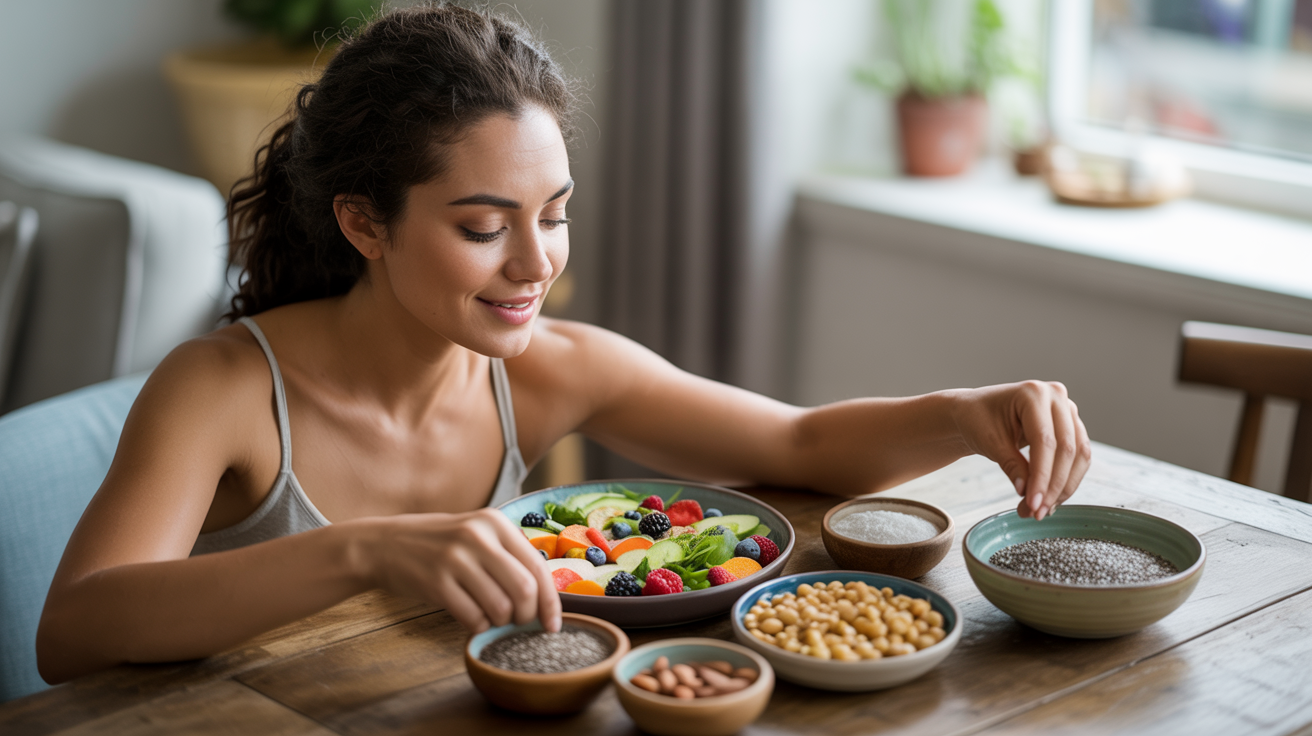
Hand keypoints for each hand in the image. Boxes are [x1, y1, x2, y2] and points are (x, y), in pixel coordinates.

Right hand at [357, 508, 561, 632]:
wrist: (383, 544)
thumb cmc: (438, 544)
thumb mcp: (476, 533)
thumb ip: (508, 555)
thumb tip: (543, 597)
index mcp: (495, 523)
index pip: (538, 567)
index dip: (550, 602)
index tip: (553, 624)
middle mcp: (478, 537)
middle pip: (524, 589)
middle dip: (527, 615)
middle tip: (518, 622)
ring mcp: (455, 559)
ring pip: (500, 606)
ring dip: (500, 622)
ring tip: (491, 617)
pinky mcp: (436, 582)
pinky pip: (473, 617)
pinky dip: (478, 625)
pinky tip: (471, 618)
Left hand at [950, 381, 1091, 519]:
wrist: (975, 412)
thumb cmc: (977, 419)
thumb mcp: (990, 442)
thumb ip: (1012, 465)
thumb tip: (1029, 493)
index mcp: (1033, 394)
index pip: (1045, 442)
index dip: (1042, 477)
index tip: (1033, 504)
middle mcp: (1056, 397)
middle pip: (1067, 449)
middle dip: (1053, 486)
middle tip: (1037, 513)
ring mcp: (1067, 409)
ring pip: (1079, 455)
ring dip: (1063, 487)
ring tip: (1041, 510)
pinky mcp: (1071, 425)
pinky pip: (1078, 456)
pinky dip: (1066, 480)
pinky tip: (1049, 499)